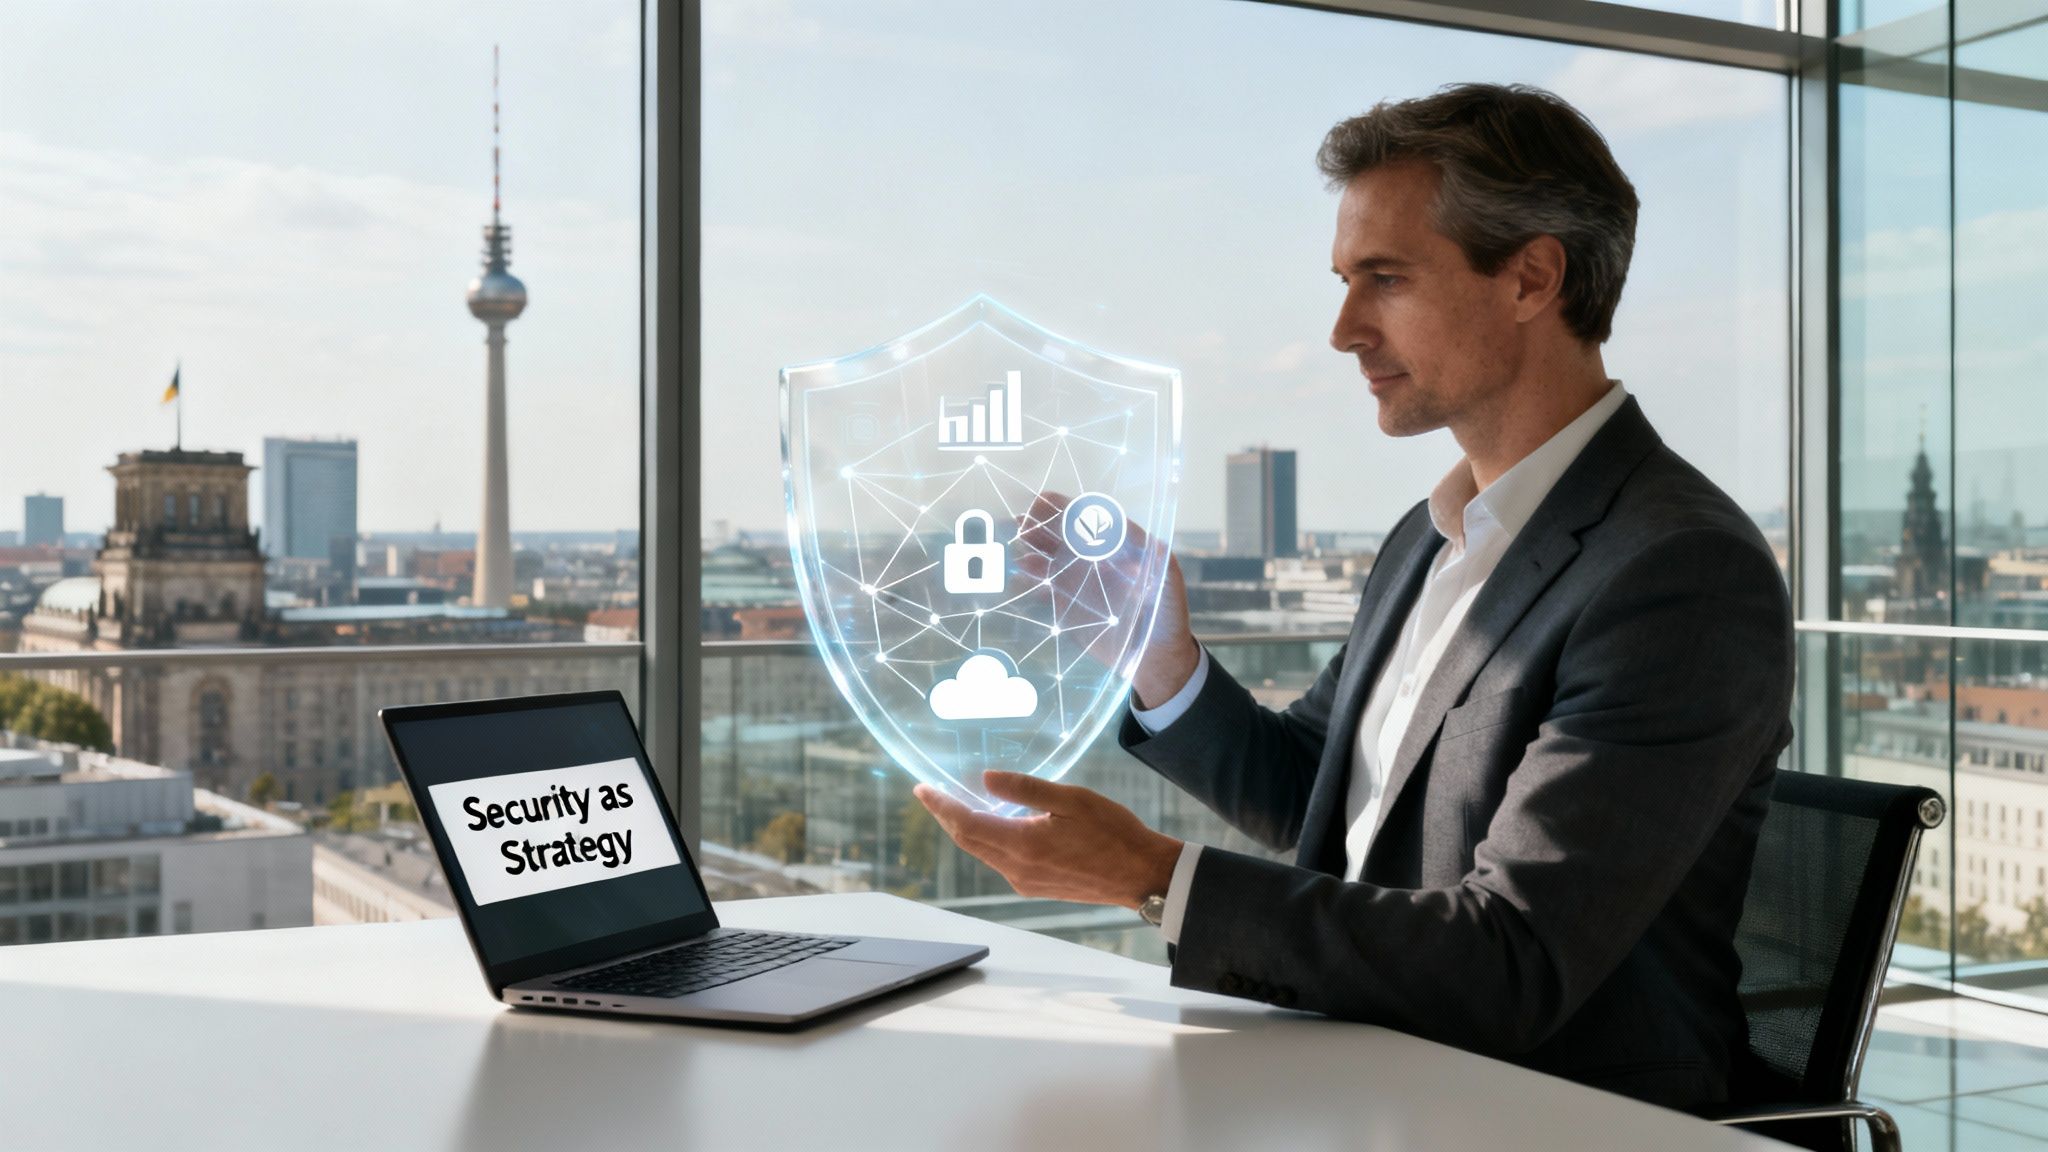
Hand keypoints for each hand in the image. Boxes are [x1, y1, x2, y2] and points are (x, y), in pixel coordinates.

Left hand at [914, 771, 1182, 908]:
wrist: (1140, 875)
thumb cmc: (1112, 832)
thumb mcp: (1070, 799)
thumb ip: (1025, 789)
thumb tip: (985, 779)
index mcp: (1022, 844)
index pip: (966, 824)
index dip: (941, 806)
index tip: (922, 790)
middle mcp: (1016, 868)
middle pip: (968, 841)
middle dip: (946, 817)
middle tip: (929, 796)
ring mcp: (1025, 881)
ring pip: (982, 852)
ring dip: (965, 829)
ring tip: (954, 806)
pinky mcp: (1036, 886)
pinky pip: (999, 861)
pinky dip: (986, 841)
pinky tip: (990, 826)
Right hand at [1012, 490, 1199, 708]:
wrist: (1157, 657)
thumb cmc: (1167, 612)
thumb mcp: (1166, 578)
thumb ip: (1150, 553)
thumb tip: (1123, 526)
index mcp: (1114, 546)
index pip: (1086, 518)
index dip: (1065, 508)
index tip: (1045, 501)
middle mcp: (1091, 558)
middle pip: (1060, 534)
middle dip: (1040, 524)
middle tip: (1023, 522)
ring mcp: (1076, 581)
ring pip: (1047, 557)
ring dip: (1032, 548)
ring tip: (1020, 546)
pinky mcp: (1065, 605)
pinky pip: (1042, 587)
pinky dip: (1029, 580)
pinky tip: (1021, 575)